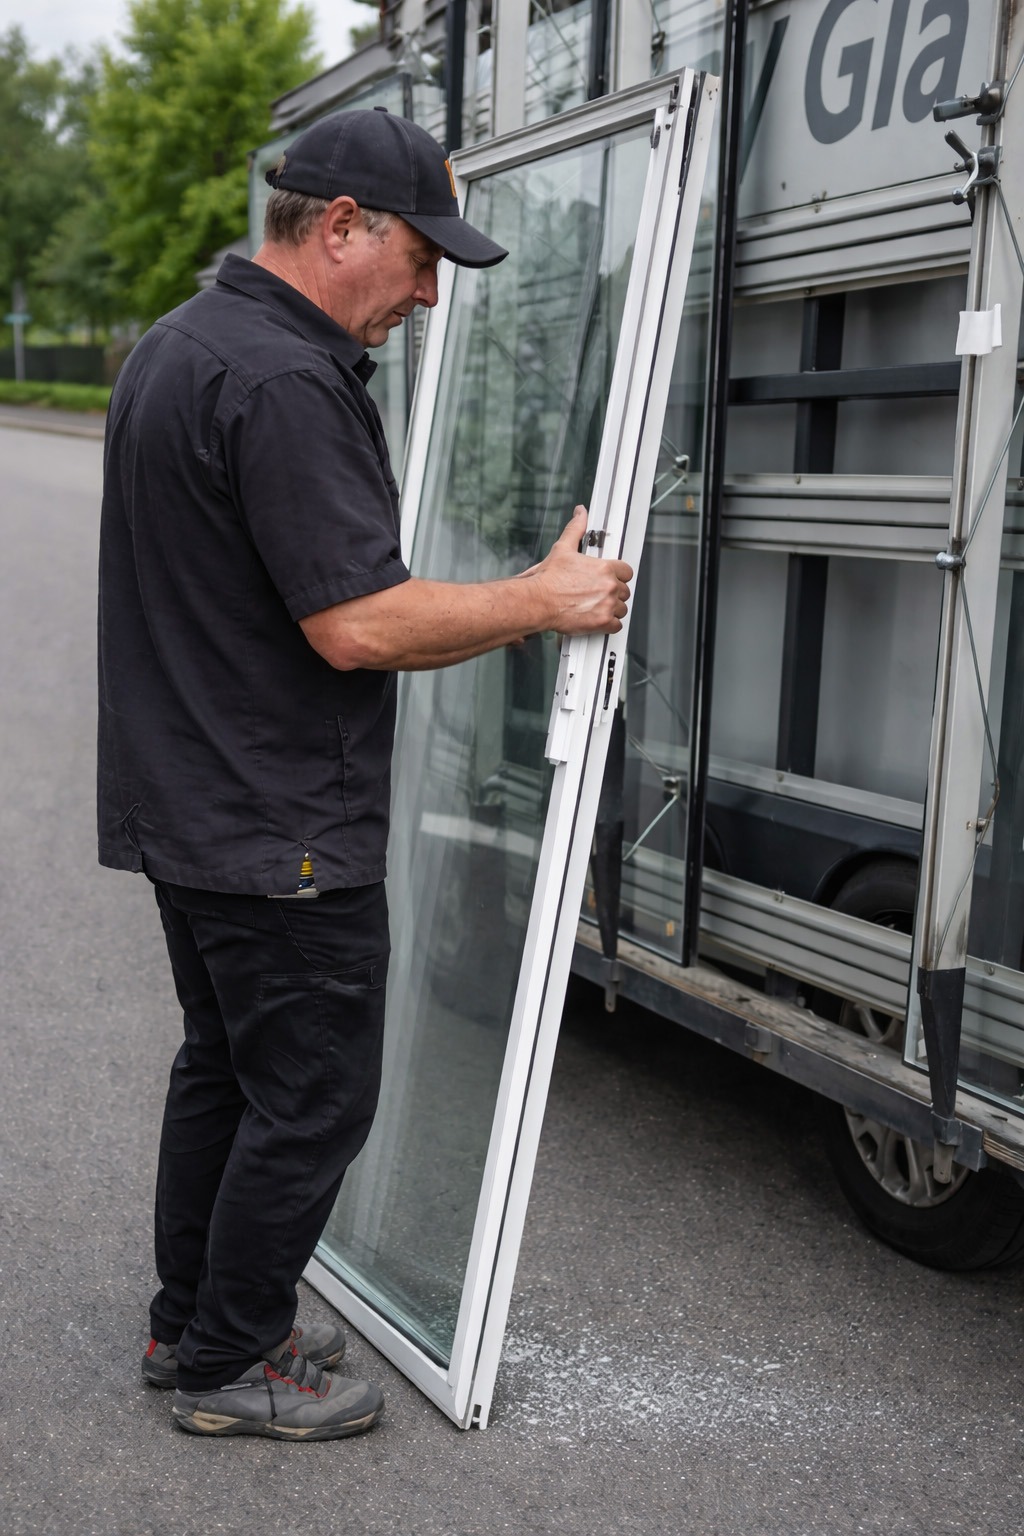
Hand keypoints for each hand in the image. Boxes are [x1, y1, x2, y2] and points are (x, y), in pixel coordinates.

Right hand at [527, 506, 632, 634]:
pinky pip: (616, 625)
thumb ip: (575, 529)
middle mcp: (609, 586)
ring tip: (595, 607)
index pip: (626, 571)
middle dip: (613, 593)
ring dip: (611, 609)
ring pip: (621, 609)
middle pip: (624, 591)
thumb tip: (580, 513)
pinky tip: (597, 619)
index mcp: (604, 568)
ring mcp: (608, 605)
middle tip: (598, 595)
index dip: (618, 576)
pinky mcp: (602, 622)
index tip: (610, 579)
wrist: (539, 602)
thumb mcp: (563, 548)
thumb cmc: (549, 580)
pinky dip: (608, 625)